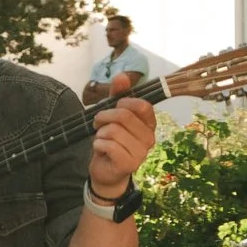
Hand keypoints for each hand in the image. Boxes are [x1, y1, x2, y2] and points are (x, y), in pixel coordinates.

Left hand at [89, 77, 156, 198]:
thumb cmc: (111, 141)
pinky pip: (107, 145)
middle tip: (98, 123)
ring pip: (113, 130)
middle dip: (104, 116)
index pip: (142, 105)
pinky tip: (101, 150)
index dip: (123, 102)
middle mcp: (149, 138)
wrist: (106, 171)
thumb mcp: (112, 116)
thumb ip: (117, 96)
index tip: (113, 107)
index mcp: (148, 124)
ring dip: (100, 133)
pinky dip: (98, 144)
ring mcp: (141, 152)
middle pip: (124, 115)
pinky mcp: (129, 163)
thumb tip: (122, 76)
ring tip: (101, 139)